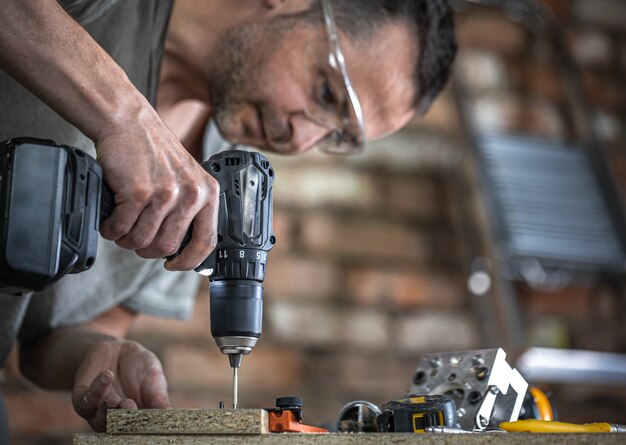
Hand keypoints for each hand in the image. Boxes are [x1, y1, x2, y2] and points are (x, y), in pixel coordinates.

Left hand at [71, 339, 169, 431]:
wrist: (116, 348)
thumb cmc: (140, 366)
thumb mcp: (154, 379)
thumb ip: (159, 397)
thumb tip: (170, 414)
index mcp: (137, 419)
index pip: (141, 430)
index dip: (145, 428)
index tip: (150, 421)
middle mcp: (117, 420)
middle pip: (119, 430)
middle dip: (124, 420)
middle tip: (131, 406)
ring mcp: (98, 411)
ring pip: (99, 421)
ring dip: (107, 410)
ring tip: (115, 398)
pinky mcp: (82, 398)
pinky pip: (85, 402)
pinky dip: (95, 391)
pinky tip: (107, 375)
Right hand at [97, 105, 218, 270]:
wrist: (128, 122)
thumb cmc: (154, 151)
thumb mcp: (187, 177)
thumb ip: (190, 208)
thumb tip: (182, 249)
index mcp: (208, 193)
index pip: (206, 241)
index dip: (188, 261)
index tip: (173, 264)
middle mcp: (191, 194)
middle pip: (167, 246)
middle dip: (146, 249)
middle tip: (135, 238)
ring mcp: (166, 194)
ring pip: (141, 240)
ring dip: (125, 239)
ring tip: (121, 226)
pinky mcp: (139, 193)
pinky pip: (121, 229)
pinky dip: (110, 229)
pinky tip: (110, 218)